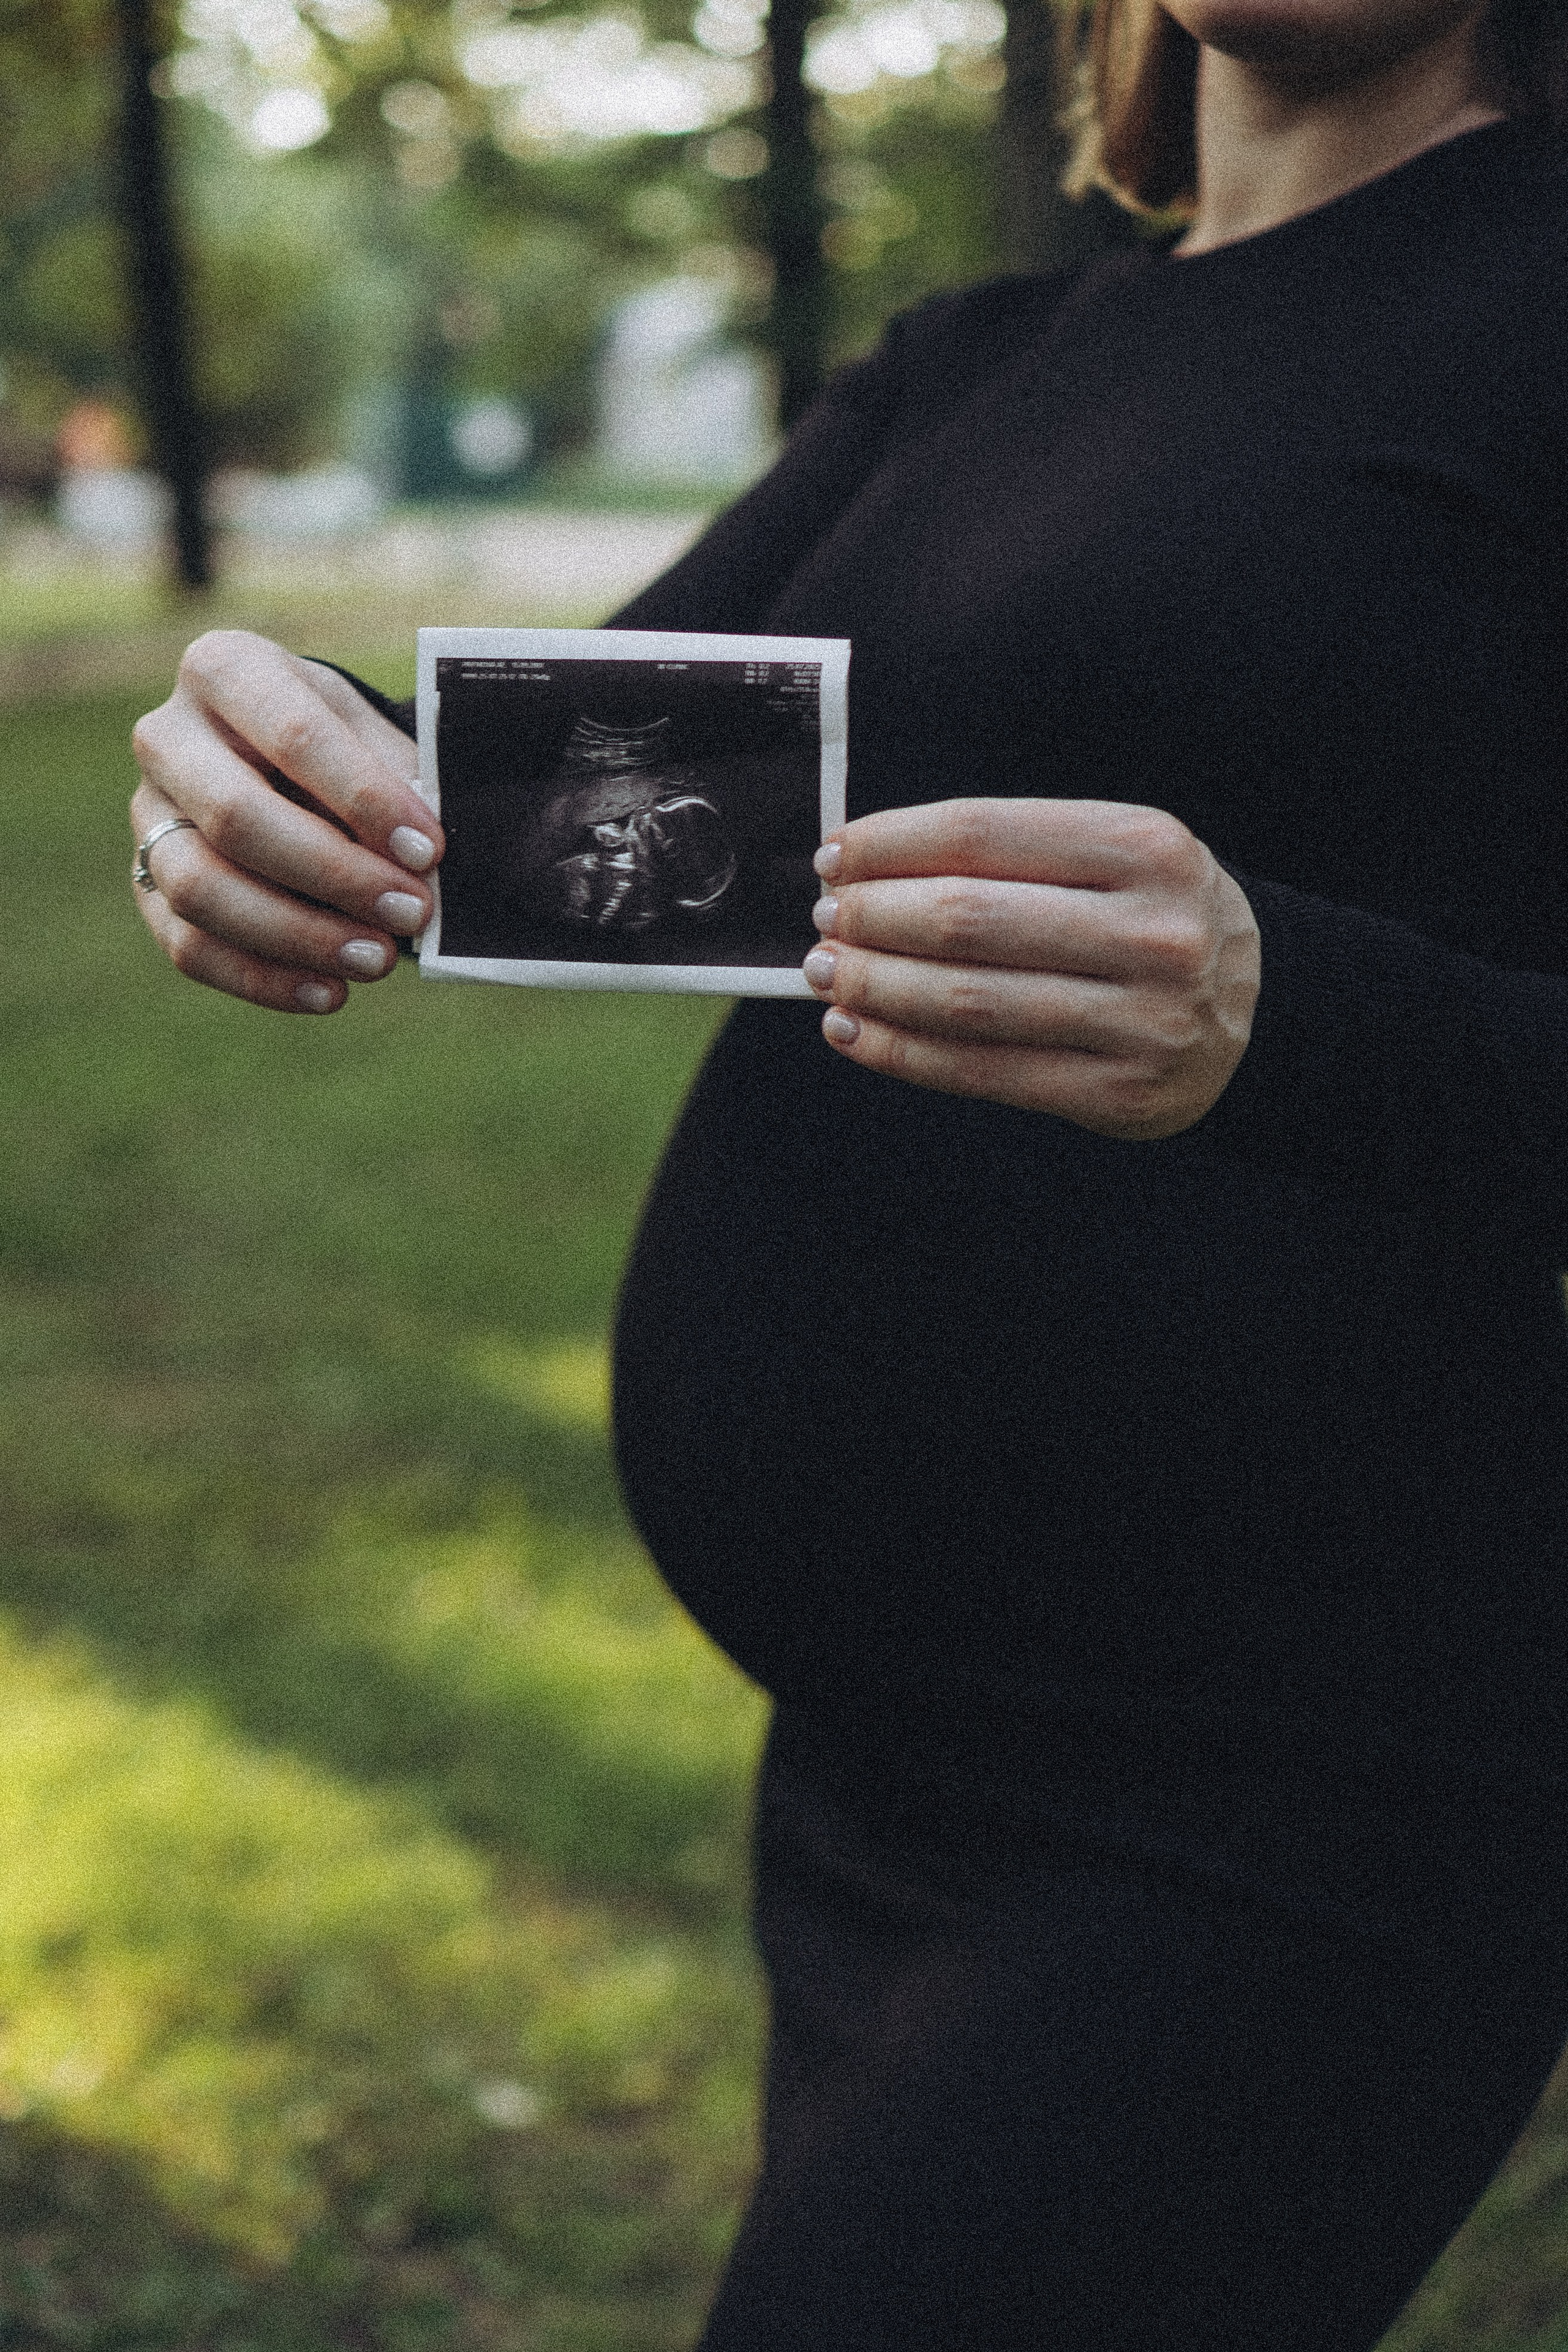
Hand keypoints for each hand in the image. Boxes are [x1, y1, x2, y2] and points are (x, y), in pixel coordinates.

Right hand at [129, 630, 442, 1014]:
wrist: (294, 763)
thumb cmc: (345, 745)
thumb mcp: (375, 735)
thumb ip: (401, 781)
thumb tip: (428, 859)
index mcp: (226, 670)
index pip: (293, 735)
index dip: (365, 798)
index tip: (428, 849)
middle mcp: (168, 736)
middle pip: (236, 816)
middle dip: (333, 874)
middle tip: (411, 912)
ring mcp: (147, 814)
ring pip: (199, 888)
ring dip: (297, 935)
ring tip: (377, 960)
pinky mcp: (145, 885)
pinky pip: (187, 946)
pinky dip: (263, 979)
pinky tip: (331, 993)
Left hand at [801, 799, 1260, 1139]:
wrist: (1265, 1017)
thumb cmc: (1156, 921)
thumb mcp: (1118, 857)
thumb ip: (1015, 855)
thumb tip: (869, 869)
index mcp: (1146, 848)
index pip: (985, 833)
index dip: (892, 844)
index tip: (837, 857)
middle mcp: (1151, 932)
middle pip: (968, 920)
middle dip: (874, 919)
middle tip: (826, 921)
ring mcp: (1140, 1019)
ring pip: (967, 1001)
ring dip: (875, 987)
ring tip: (828, 975)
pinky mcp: (1117, 1093)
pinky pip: (982, 1071)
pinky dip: (903, 1052)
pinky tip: (855, 1032)